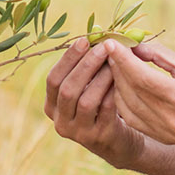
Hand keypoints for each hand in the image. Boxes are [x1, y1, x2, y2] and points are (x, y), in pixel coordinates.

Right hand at [44, 38, 148, 168]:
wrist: (118, 142)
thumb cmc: (100, 106)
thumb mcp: (86, 89)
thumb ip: (85, 68)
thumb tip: (95, 32)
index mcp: (51, 107)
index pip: (53, 80)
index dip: (67, 59)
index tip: (84, 40)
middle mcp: (60, 122)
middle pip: (67, 90)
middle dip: (85, 65)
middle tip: (103, 47)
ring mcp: (78, 133)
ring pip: (86, 101)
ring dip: (101, 78)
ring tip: (115, 61)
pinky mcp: (99, 137)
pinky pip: (105, 111)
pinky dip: (113, 92)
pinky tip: (123, 78)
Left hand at [106, 39, 174, 148]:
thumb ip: (162, 57)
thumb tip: (134, 45)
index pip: (143, 78)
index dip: (123, 59)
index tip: (111, 42)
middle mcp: (171, 122)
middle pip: (131, 91)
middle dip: (117, 68)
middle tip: (109, 48)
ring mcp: (165, 134)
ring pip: (126, 106)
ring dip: (116, 84)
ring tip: (114, 63)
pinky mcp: (161, 139)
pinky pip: (132, 118)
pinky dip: (123, 99)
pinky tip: (122, 83)